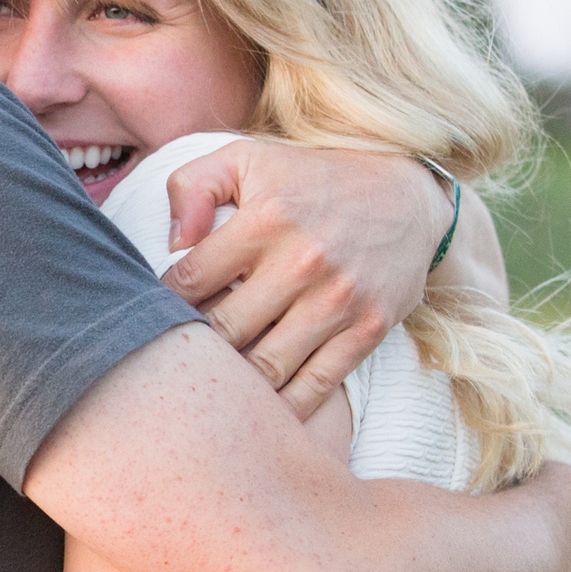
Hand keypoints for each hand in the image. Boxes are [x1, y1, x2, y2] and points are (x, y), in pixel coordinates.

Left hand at [162, 140, 454, 416]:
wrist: (410, 198)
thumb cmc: (313, 183)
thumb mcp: (249, 160)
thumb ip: (193, 186)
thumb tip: (171, 244)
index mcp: (266, 219)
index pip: (189, 282)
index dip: (163, 305)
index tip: (160, 315)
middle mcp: (303, 261)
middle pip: (223, 333)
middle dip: (195, 350)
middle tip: (182, 357)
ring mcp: (339, 300)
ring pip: (265, 369)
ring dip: (236, 385)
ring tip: (217, 385)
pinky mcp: (368, 329)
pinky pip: (315, 387)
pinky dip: (283, 408)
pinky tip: (260, 411)